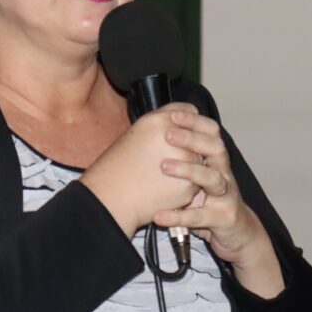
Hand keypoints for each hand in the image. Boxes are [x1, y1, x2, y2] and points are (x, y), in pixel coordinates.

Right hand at [79, 103, 200, 237]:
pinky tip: (164, 190)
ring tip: (163, 177)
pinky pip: (195, 184)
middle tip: (173, 157)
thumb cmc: (117, 167)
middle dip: (191, 147)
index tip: (184, 130)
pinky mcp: (190, 186)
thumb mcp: (135, 134)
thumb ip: (162, 125)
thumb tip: (184, 125)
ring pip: (200, 162)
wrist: (111, 198)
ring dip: (189, 169)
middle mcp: (177, 138)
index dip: (189, 122)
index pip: (190, 112)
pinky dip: (184, 188)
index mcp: (160, 121)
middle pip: (199, 137)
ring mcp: (186, 163)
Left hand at [151, 109, 284, 297]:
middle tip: (168, 134)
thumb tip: (157, 134)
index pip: (211, 132)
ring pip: (211, 178)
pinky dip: (178, 216)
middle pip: (215, 149)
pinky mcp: (223, 218)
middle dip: (192, 139)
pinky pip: (199, 217)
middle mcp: (224, 174)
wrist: (238, 234)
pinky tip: (158, 216)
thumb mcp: (198, 178)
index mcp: (217, 161)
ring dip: (188, 170)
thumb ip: (185, 159)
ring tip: (163, 166)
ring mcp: (226, 196)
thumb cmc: (211, 201)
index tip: (172, 114)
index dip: (194, 121)